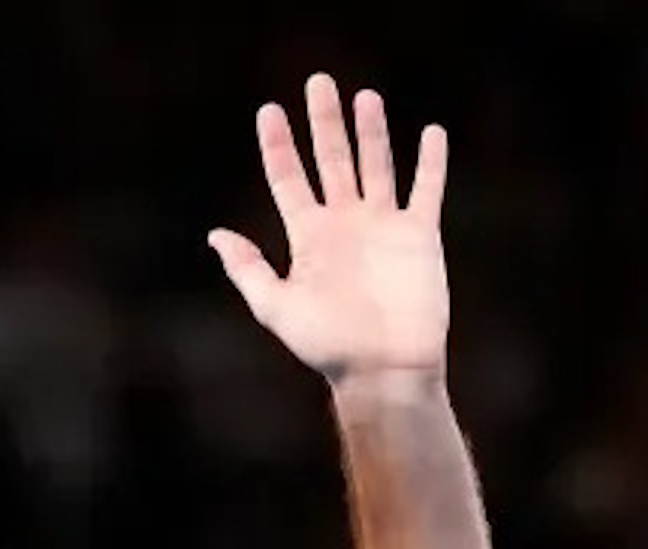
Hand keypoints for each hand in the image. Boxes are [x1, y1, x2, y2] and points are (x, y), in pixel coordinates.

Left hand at [209, 73, 449, 383]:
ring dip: (371, 131)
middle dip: (324, 122)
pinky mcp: (419, 236)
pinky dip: (430, 163)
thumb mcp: (276, 308)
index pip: (288, 180)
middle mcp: (344, 225)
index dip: (278, 146)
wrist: (382, 370)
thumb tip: (216, 235)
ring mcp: (382, 227)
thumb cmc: (327, 346)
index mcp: (308, 238)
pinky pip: (426, 191)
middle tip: (318, 81)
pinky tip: (431, 133)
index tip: (268, 111)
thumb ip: (249, 269)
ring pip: (375, 165)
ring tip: (364, 96)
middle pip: (331, 160)